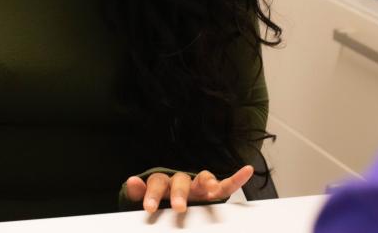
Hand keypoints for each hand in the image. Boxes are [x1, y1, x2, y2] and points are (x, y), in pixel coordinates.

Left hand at [125, 165, 252, 212]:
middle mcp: (182, 181)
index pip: (157, 183)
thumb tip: (130, 182)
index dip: (151, 194)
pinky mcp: (213, 192)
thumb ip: (139, 192)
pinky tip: (247, 170)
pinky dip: (237, 178)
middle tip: (178, 207)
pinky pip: (227, 184)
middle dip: (180, 193)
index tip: (148, 208)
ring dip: (207, 182)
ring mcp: (198, 185)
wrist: (176, 200)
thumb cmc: (162, 198)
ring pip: (203, 179)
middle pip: (180, 181)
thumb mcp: (149, 197)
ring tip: (212, 189)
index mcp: (164, 184)